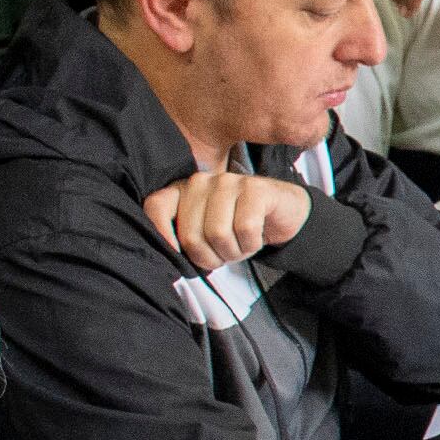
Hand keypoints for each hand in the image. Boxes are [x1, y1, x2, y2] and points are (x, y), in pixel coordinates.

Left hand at [144, 170, 311, 271]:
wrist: (282, 215)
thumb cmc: (238, 227)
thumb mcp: (205, 235)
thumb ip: (183, 239)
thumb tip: (171, 258)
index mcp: (183, 191)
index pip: (156, 207)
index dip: (162, 235)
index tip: (177, 257)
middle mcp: (201, 181)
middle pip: (190, 234)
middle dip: (209, 257)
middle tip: (223, 256)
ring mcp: (228, 182)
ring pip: (218, 234)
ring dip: (233, 252)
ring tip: (240, 246)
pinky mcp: (255, 188)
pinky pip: (245, 229)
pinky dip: (251, 244)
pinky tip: (256, 237)